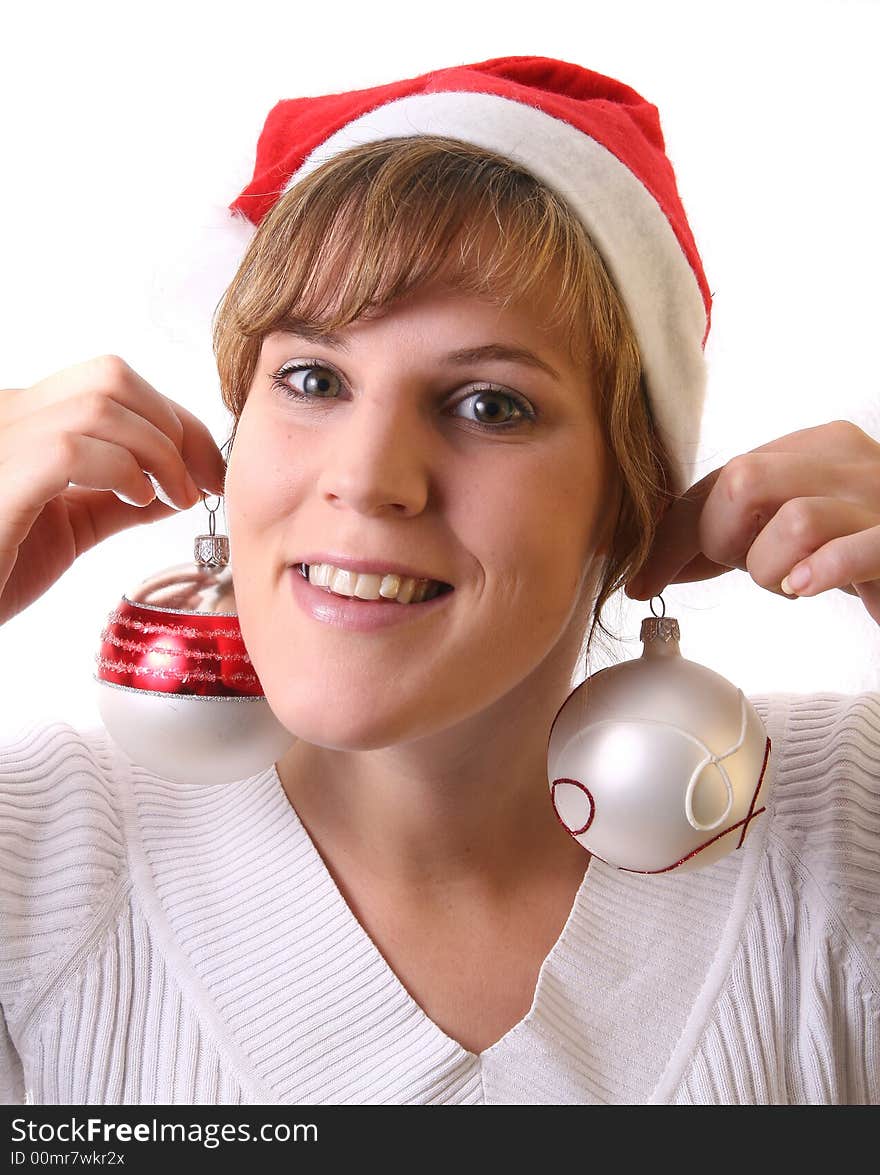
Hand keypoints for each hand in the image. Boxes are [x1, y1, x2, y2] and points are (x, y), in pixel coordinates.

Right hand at [0, 354, 226, 625]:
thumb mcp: (72, 527)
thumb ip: (121, 500)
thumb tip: (180, 486)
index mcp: (24, 419)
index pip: (113, 384)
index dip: (175, 419)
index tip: (211, 468)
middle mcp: (7, 414)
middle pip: (112, 376)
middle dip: (176, 425)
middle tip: (203, 481)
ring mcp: (0, 440)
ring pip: (100, 403)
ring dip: (158, 450)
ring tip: (173, 497)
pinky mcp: (0, 477)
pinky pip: (70, 447)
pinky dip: (121, 469)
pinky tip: (138, 500)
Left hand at [624, 419, 879, 626]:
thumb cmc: (862, 551)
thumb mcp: (789, 536)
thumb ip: (729, 540)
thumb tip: (647, 569)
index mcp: (814, 447)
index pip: (721, 477)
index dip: (673, 531)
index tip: (643, 577)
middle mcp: (848, 459)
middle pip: (745, 480)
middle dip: (722, 540)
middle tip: (745, 571)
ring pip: (793, 518)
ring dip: (772, 569)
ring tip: (792, 584)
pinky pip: (854, 546)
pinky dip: (821, 570)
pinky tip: (806, 586)